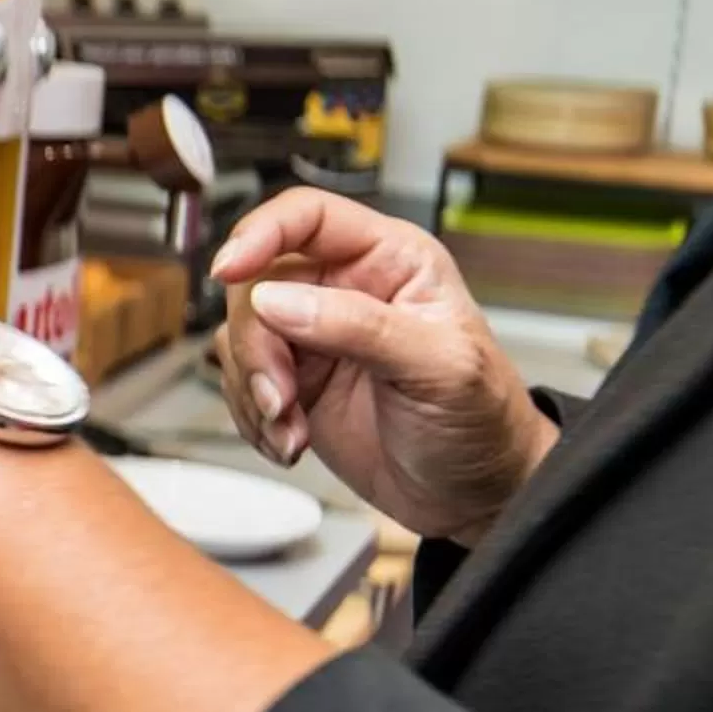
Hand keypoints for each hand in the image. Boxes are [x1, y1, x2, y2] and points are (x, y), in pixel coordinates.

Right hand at [212, 189, 556, 544]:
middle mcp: (345, 288)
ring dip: (255, 391)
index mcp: (390, 260)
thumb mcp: (439, 368)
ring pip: (241, 335)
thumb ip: (359, 326)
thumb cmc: (483, 421)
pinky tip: (290, 441)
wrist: (477, 495)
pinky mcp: (294, 381)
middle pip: (257, 282)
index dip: (261, 233)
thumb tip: (275, 299)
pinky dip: (253, 418)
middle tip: (281, 397)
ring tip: (293, 431)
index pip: (308, 216)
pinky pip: (240, 382)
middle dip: (258, 347)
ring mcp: (314, 336)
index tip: (228, 271)